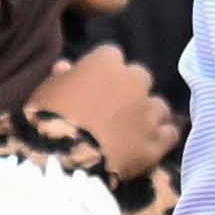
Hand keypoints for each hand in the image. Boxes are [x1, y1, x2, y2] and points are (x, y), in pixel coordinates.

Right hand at [23, 49, 175, 181]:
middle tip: (115, 106)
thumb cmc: (47, 120)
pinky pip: (170, 134)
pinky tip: (153, 142)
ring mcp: (147, 113)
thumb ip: (60, 77)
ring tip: (135, 128)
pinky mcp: (155, 143)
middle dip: (131, 88)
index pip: (111, 55)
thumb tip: (65, 67)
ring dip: (149, 113)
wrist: (63, 159)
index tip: (93, 83)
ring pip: (159, 106)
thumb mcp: (44, 93)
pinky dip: (163, 136)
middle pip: (140, 76)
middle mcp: (133, 82)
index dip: (102, 70)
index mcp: (105, 64)